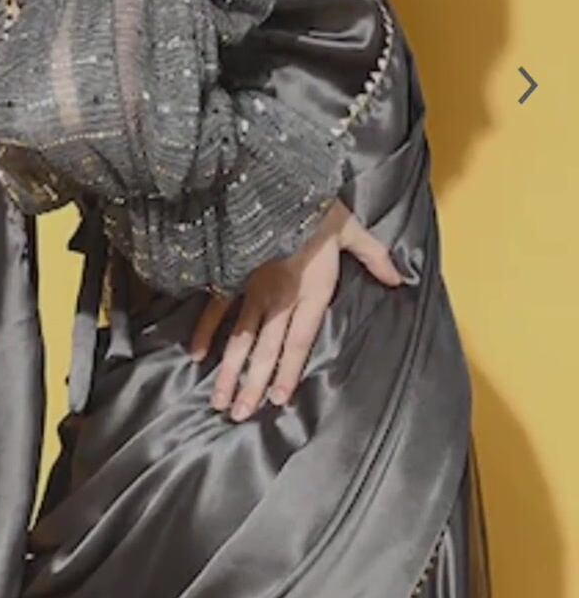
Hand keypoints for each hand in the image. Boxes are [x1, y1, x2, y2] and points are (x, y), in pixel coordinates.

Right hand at [188, 200, 402, 421]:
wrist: (274, 181)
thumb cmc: (314, 205)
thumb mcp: (351, 229)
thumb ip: (374, 256)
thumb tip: (400, 279)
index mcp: (310, 290)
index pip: (299, 341)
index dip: (289, 371)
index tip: (278, 400)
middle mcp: (279, 297)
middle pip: (265, 349)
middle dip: (253, 384)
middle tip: (241, 415)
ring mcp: (252, 288)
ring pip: (240, 338)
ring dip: (230, 370)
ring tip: (219, 400)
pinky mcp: (233, 273)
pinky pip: (217, 308)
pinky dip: (206, 331)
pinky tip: (196, 356)